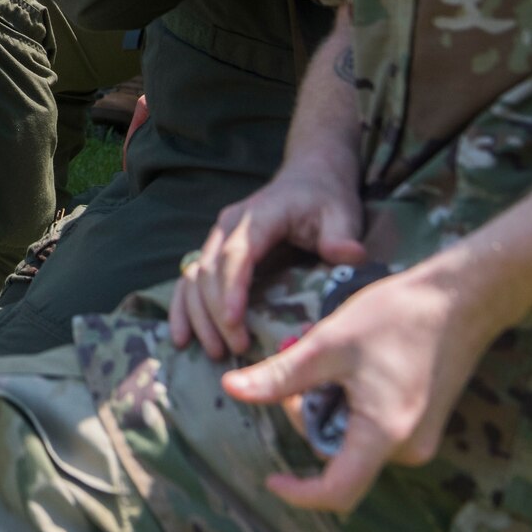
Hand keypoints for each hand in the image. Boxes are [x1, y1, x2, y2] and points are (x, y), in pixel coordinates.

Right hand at [170, 160, 364, 359]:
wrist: (309, 178)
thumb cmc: (325, 199)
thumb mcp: (340, 213)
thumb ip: (341, 235)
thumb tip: (348, 255)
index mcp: (256, 218)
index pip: (236, 255)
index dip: (231, 289)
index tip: (236, 322)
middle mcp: (227, 227)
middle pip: (209, 272)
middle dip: (217, 314)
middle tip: (237, 349)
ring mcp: (217, 240)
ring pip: (193, 279)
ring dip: (198, 316)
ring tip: (215, 352)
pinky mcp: (215, 253)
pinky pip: (189, 281)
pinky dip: (183, 308)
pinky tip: (182, 337)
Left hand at [220, 257, 498, 513]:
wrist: (459, 299)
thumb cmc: (397, 316)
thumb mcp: (327, 344)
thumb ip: (281, 376)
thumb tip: (231, 390)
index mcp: (385, 434)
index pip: (338, 491)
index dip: (299, 492)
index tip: (270, 477)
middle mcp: (408, 448)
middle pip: (335, 453)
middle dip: (307, 412)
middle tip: (301, 360)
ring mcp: (419, 437)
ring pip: (350, 438)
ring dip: (325, 402)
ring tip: (325, 354)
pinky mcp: (421, 423)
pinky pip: (370, 427)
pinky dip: (347, 401)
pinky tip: (349, 363)